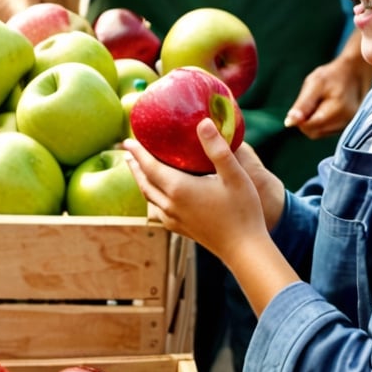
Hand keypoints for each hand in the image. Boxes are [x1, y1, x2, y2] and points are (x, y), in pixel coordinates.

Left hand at [124, 123, 283, 257]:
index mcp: (179, 189)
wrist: (244, 249)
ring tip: (137, 169)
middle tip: (128, 151)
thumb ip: (217, 148)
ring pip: (149, 197)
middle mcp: (171, 205)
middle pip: (145, 181)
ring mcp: (174, 219)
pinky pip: (157, 210)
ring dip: (141, 181)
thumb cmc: (242, 210)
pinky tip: (157, 196)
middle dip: (135, 165)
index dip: (138, 152)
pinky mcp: (180, 229)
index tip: (128, 141)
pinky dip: (151, 197)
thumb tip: (203, 122)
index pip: (150, 167)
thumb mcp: (234, 175)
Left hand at [283, 35, 371, 138]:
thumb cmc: (333, 75)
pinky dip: (322, 122)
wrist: (355, 71)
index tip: (303, 103)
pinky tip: (326, 107)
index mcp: (337, 111)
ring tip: (321, 102)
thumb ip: (302, 105)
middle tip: (312, 101)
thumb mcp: (314, 84)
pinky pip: (327, 131)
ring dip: (314, 121)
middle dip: (306, 120)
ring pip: (320, 133)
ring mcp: (348, 125)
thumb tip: (289, 123)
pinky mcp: (348, 126)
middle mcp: (345, 122)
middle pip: (314, 133)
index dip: (300, 119)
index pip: (309, 127)